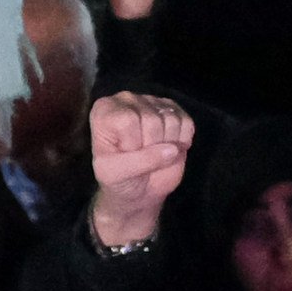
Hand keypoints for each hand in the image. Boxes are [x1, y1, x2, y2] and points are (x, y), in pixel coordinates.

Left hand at [87, 93, 193, 248]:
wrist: (138, 190)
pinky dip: (183, 140)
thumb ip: (141, 160)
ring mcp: (152, 102)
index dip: (133, 143)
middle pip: (153, 119)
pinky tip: (169, 147)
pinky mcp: (173, 110)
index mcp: (105, 110)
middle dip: (151, 146)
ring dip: (167, 144)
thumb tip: (173, 149)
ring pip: (171, 119)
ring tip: (154, 152)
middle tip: (141, 156)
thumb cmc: (119, 179)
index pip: (129, 119)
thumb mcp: (115, 173)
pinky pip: (187, 122)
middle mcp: (128, 100)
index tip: (125, 155)